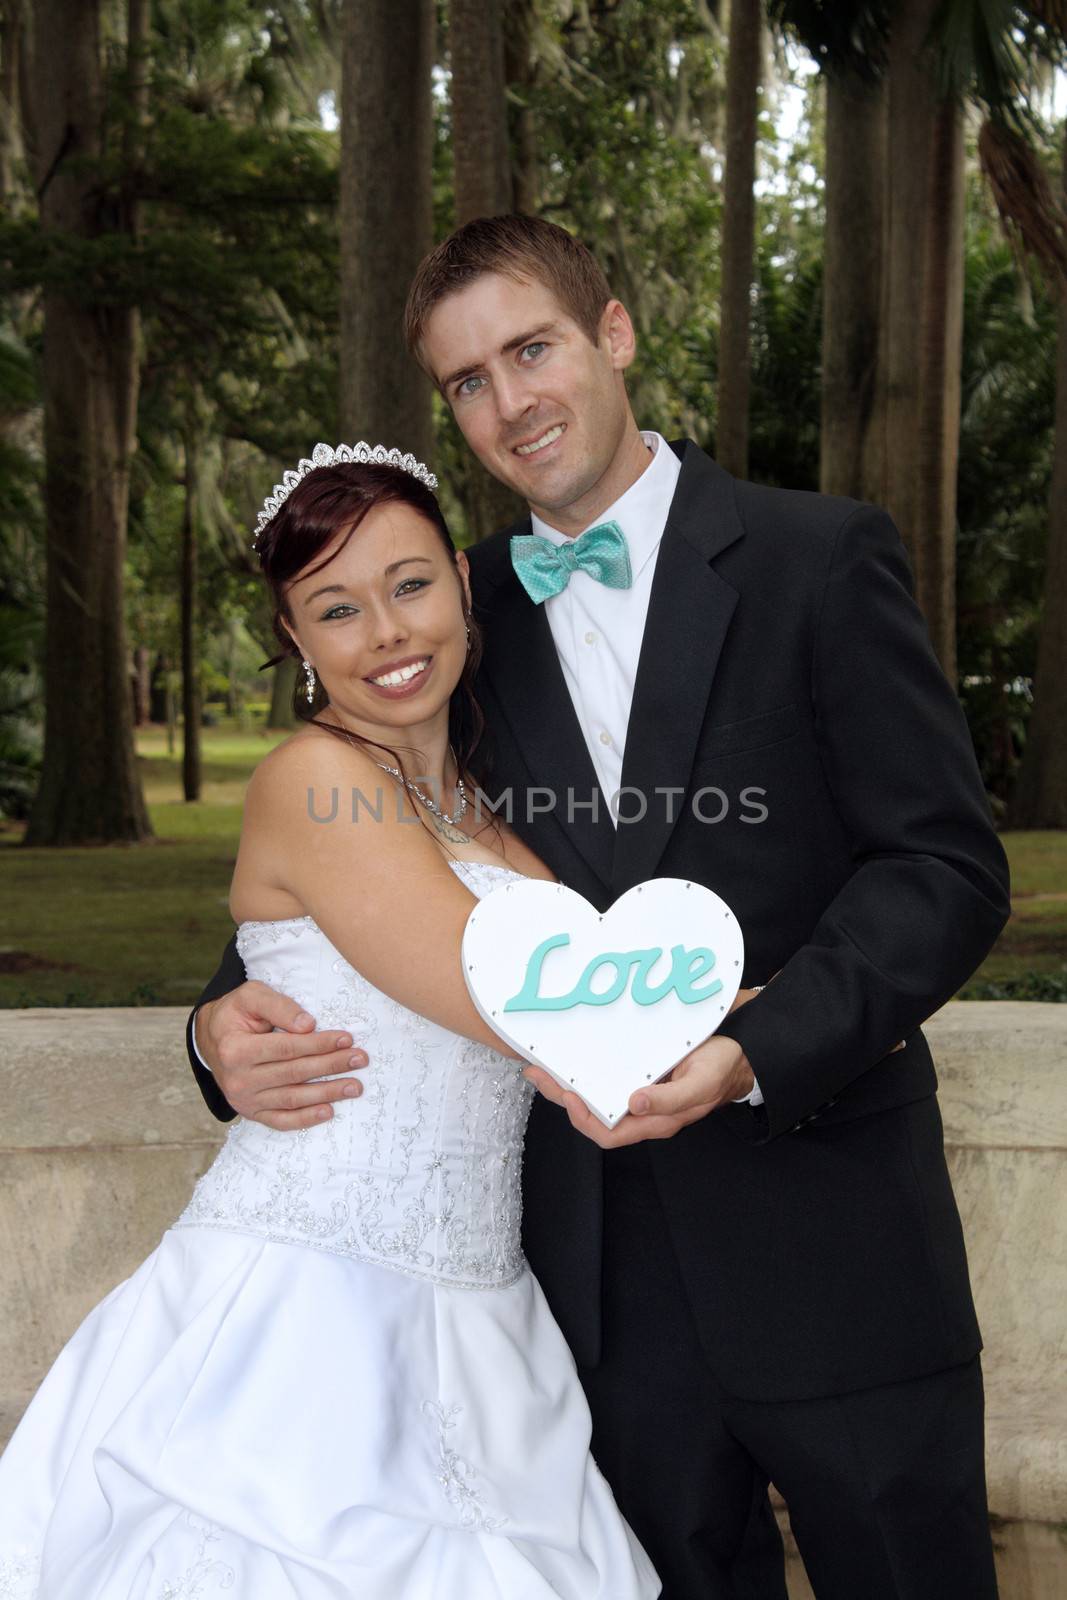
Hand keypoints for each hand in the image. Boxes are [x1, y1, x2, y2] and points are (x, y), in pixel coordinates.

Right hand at [197, 982, 367, 1129]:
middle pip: (294, 1073)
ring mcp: (244, 1099)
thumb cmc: (237, 1014)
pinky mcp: (251, 1112)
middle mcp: (238, 1079)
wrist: (213, 1040)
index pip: (286, 1048)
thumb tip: (308, 1025)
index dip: (318, 1044)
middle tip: (359, 1059)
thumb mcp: (251, 996)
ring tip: (355, 1086)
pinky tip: (329, 1111)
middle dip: (331, 1066)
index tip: (346, 1038)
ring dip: (327, 1094)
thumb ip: (278, 1006)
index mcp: (236, 1049)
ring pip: (292, 1099)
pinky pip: (281, 1121)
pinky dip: (305, 1119)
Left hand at [522, 1031, 754, 1149]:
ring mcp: (637, 1094)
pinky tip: (572, 1057)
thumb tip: (635, 1103)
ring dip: (567, 1083)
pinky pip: (604, 1078)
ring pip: (594, 1096)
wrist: (738, 1055)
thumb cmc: (720, 1071)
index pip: (608, 1134)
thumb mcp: (699, 1084)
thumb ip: (670, 1099)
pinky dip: (584, 1070)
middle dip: (562, 1096)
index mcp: (654, 1120)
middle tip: (537, 1072)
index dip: (583, 1120)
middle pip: (592, 1115)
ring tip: (542, 1065)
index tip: (568, 1095)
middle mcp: (641, 1111)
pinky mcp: (638, 1075)